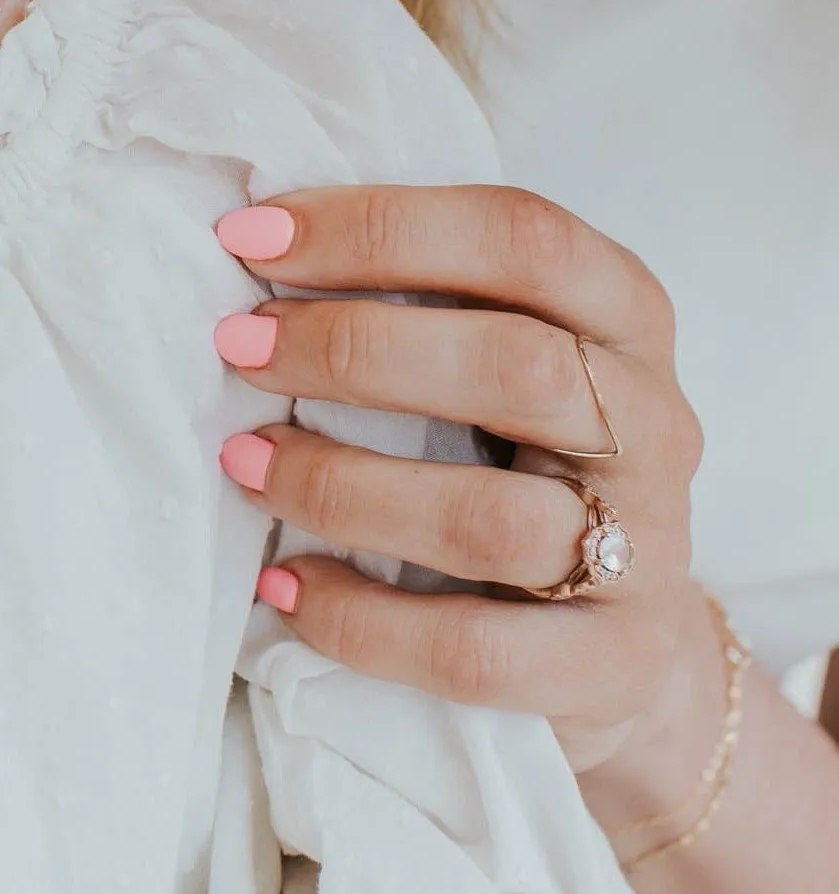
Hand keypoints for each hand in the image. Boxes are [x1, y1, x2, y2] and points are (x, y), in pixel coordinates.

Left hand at [210, 185, 707, 782]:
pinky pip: (474, 651)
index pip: (522, 239)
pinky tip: (285, 585)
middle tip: (239, 345)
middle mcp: (655, 423)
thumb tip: (252, 243)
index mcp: (626, 316)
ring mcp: (646, 553)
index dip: (384, 227)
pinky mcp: (610, 666)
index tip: (253, 237)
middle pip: (519, 368)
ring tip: (246, 462)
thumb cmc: (525, 460)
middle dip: (356, 349)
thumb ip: (421, 298)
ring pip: (493, 521)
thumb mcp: (503, 356)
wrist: (628, 643)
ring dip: (344, 487)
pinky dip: (362, 619)